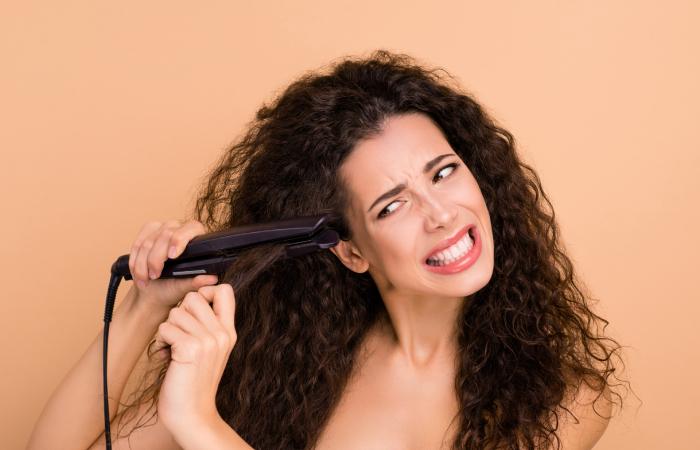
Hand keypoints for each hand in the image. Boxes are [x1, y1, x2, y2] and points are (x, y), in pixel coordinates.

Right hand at [128, 219, 219, 310]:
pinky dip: (135, 260)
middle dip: (156, 259)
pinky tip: (138, 273)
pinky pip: (137, 243)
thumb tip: (212, 279)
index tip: (172, 256)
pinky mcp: (149, 231)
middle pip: (165, 235)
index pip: (191, 229)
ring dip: (143, 263)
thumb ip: (197, 282)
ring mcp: (164, 227)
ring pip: (148, 241)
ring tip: (145, 279)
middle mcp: (181, 228)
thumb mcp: (185, 287)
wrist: (154, 290)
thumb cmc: (173, 286)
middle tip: (154, 276)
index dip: (179, 240)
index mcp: (197, 238)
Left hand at [153, 283, 236, 432]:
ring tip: (173, 348)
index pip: (225, 290)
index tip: (195, 311)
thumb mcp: (212, 350)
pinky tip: (167, 356)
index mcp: (229, 332)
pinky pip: (165, 328)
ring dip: (168, 330)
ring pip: (176, 313)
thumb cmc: (195, 382)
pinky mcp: (190, 348)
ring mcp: (208, 341)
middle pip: (194, 297)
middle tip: (180, 335)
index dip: (205, 291)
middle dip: (180, 313)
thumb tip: (193, 297)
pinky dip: (160, 342)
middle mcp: (222, 333)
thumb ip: (209, 325)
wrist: (192, 414)